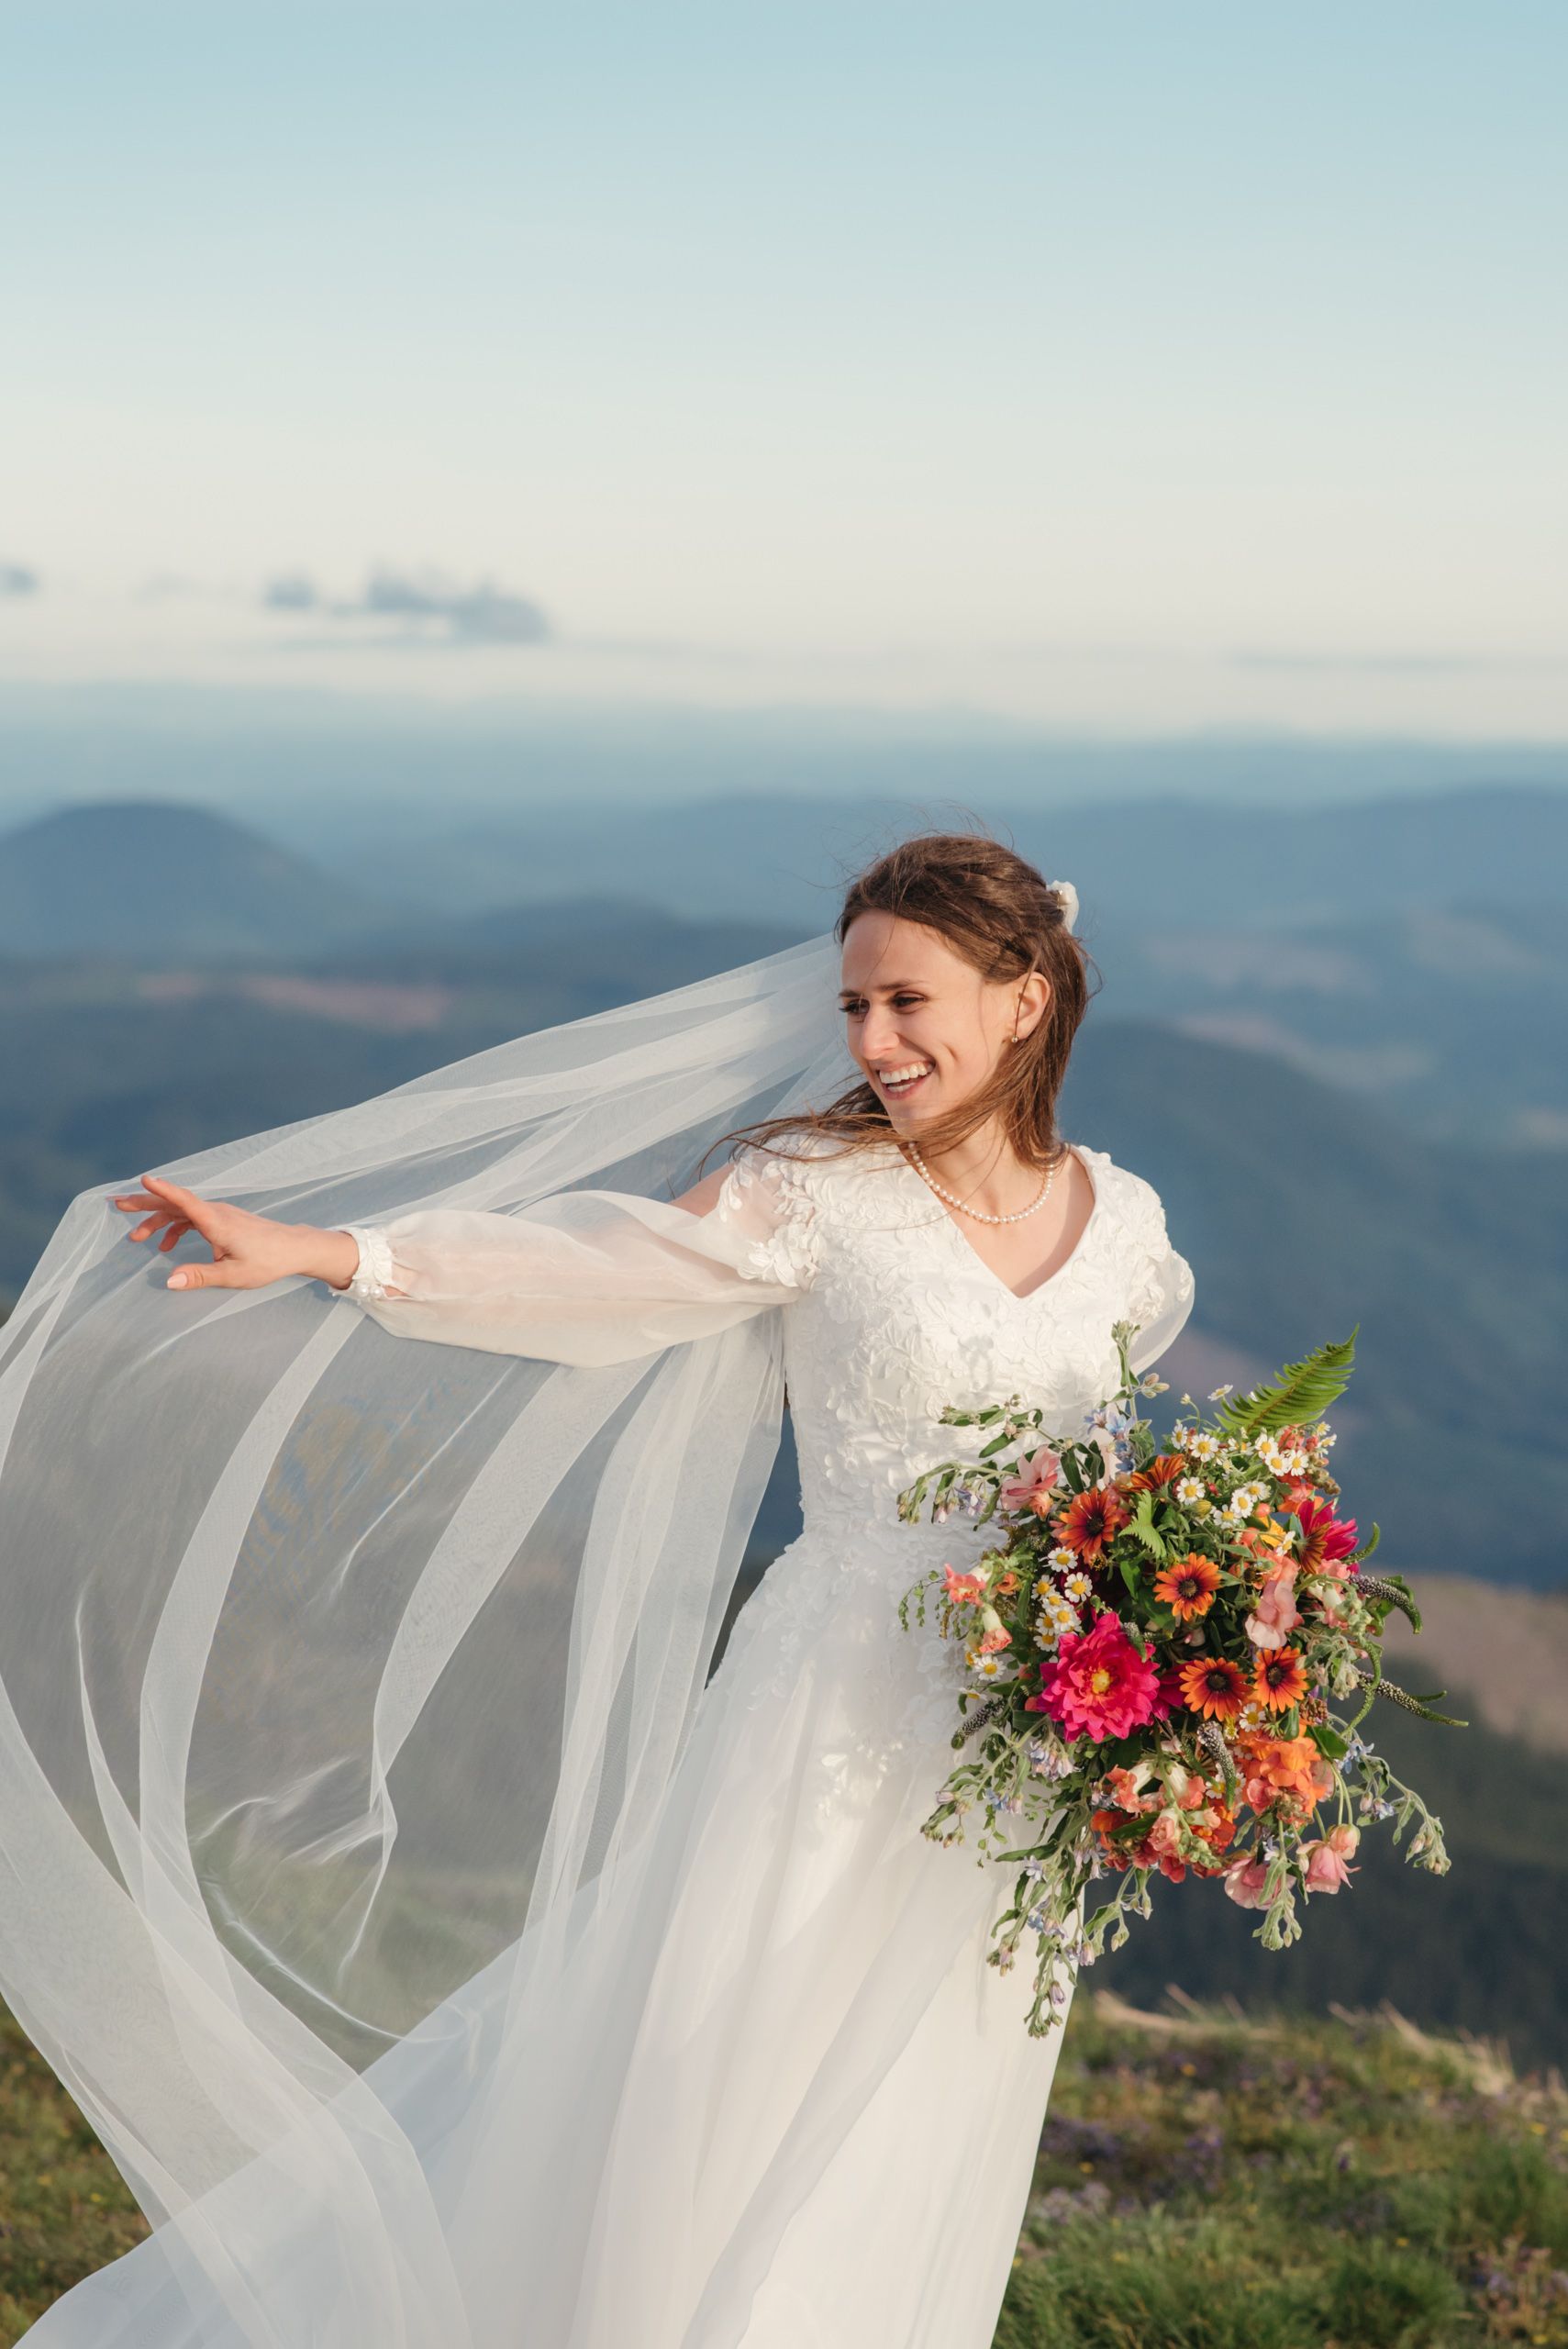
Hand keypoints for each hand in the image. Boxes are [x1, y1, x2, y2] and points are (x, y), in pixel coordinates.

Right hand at [107, 1174, 359, 1291]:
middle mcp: (216, 1212)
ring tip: (135, 1237)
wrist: (294, 1248)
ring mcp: (219, 1214)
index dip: (163, 1190)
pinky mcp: (222, 1220)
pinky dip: (175, 1228)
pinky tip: (166, 1247)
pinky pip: (192, 1218)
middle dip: (145, 1203)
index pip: (185, 1201)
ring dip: (157, 1220)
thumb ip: (200, 1276)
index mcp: (217, 1222)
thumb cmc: (268, 1261)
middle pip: (175, 1202)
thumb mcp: (233, 1275)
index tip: (143, 1179)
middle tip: (116, 1203)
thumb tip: (169, 1281)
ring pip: (181, 1211)